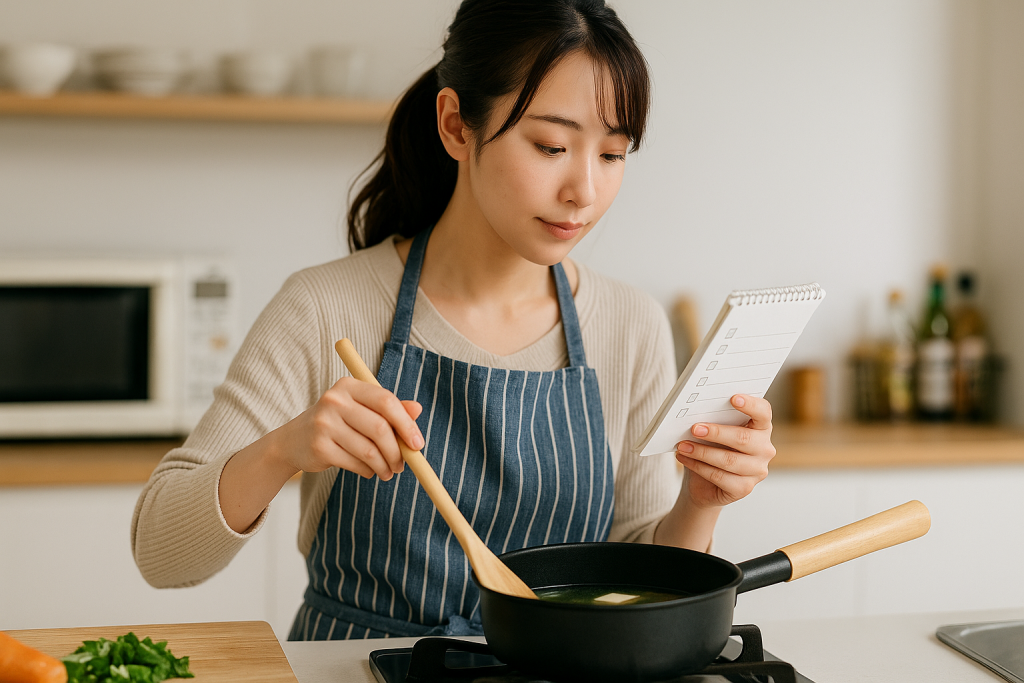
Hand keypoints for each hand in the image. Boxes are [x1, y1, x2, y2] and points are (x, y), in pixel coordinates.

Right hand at [279, 377, 423, 480]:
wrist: (293, 441)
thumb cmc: (337, 422)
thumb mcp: (361, 409)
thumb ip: (388, 408)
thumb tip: (418, 409)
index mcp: (349, 386)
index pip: (386, 401)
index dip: (406, 424)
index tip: (418, 444)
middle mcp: (334, 400)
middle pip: (379, 428)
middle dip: (397, 451)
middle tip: (403, 464)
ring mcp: (324, 424)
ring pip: (369, 450)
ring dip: (384, 466)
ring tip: (389, 472)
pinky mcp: (319, 447)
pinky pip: (355, 463)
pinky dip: (368, 471)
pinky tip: (369, 471)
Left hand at [674, 394, 775, 507]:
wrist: (704, 484)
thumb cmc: (711, 448)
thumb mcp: (712, 432)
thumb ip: (712, 420)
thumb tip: (694, 412)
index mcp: (761, 428)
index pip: (763, 412)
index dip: (751, 405)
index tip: (733, 398)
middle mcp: (764, 449)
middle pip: (743, 438)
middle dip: (716, 432)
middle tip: (694, 428)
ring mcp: (757, 470)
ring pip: (729, 460)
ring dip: (701, 452)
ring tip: (683, 446)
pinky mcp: (745, 488)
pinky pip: (720, 477)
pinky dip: (698, 467)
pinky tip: (684, 459)